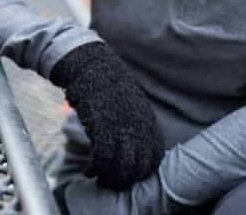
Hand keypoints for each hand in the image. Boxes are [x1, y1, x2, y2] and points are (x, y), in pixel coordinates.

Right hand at [50, 42, 164, 188]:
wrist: (91, 64)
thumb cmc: (109, 83)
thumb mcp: (131, 102)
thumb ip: (137, 122)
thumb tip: (139, 142)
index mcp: (148, 120)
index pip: (156, 156)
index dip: (144, 170)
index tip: (129, 173)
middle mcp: (138, 125)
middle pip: (140, 166)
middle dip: (126, 179)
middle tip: (112, 181)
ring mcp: (120, 125)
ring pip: (122, 166)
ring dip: (110, 178)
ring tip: (99, 177)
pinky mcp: (101, 125)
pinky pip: (102, 157)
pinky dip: (95, 169)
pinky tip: (89, 170)